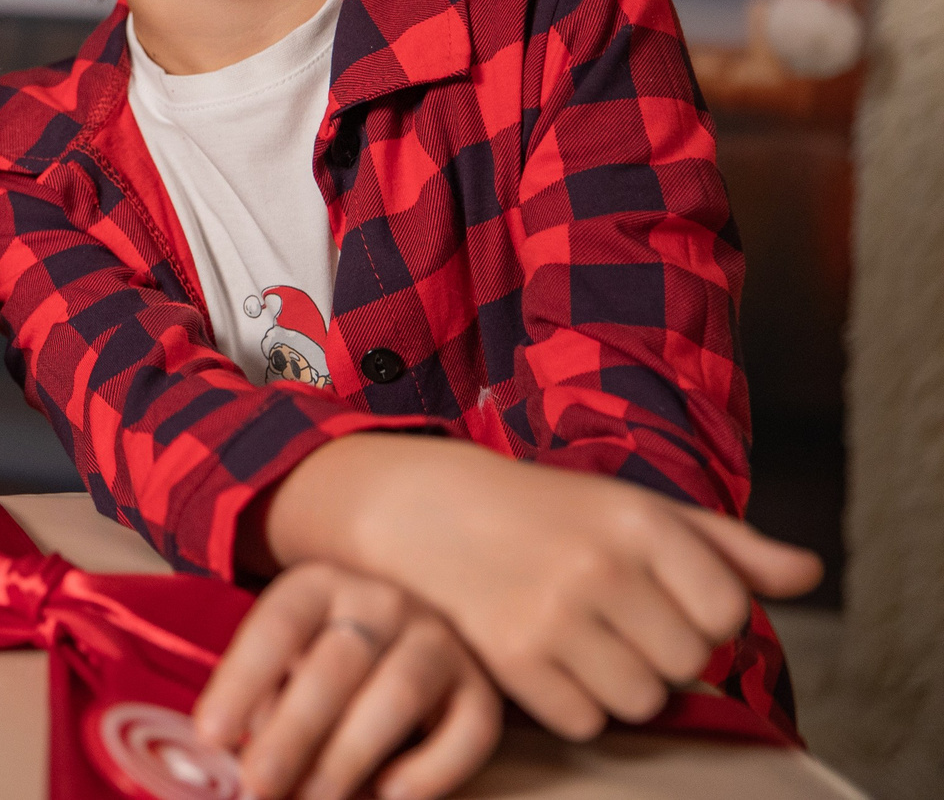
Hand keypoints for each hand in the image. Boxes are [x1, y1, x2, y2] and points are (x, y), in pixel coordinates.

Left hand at [194, 562, 499, 799]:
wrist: (408, 628)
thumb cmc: (325, 655)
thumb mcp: (287, 659)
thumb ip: (263, 699)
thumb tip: (233, 754)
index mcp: (319, 586)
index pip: (276, 628)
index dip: (241, 682)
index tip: (211, 736)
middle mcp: (383, 602)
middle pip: (337, 666)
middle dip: (293, 734)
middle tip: (258, 787)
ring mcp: (438, 641)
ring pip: (398, 695)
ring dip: (350, 756)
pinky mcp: (482, 688)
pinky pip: (469, 731)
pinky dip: (431, 770)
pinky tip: (389, 795)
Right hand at [260, 435, 822, 741]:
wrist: (423, 510)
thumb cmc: (545, 512)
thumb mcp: (631, 507)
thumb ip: (725, 545)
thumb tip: (808, 573)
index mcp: (637, 519)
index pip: (728, 612)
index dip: (704, 616)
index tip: (664, 596)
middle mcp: (598, 565)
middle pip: (689, 663)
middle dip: (660, 651)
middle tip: (614, 618)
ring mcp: (552, 615)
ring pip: (642, 701)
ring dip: (620, 683)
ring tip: (582, 640)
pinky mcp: (511, 660)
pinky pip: (585, 722)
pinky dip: (571, 703)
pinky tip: (545, 659)